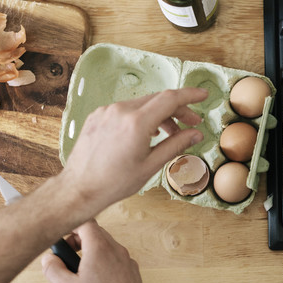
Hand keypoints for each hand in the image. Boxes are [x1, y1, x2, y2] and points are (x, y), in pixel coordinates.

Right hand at [41, 220, 147, 282]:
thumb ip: (53, 268)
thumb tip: (49, 259)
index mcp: (100, 248)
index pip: (85, 222)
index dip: (70, 226)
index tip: (61, 237)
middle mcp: (117, 249)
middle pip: (96, 233)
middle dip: (79, 240)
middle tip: (67, 256)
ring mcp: (127, 260)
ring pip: (106, 247)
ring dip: (91, 253)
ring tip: (80, 272)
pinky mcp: (133, 272)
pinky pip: (116, 259)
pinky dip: (104, 263)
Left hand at [61, 88, 208, 211]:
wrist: (79, 189)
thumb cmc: (114, 182)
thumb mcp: (151, 166)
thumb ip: (176, 145)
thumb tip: (196, 134)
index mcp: (136, 123)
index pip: (170, 99)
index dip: (190, 95)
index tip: (203, 94)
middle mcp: (120, 111)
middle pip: (157, 99)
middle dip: (178, 109)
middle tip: (192, 122)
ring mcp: (106, 111)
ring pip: (141, 104)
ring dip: (159, 114)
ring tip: (170, 133)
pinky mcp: (97, 116)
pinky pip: (125, 109)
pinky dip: (141, 116)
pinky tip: (146, 133)